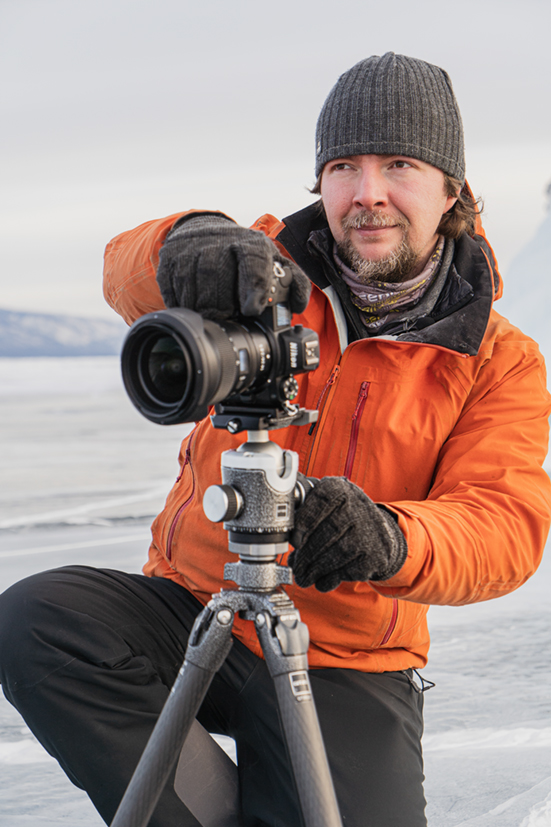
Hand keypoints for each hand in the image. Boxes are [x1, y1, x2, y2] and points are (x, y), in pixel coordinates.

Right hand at [156, 214, 310, 320]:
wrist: (206, 230)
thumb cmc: (244, 254)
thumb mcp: (272, 261)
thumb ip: (293, 282)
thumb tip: (298, 305)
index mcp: (251, 243)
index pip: (253, 261)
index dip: (253, 286)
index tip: (252, 309)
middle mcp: (220, 239)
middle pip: (217, 276)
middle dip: (222, 304)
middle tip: (227, 319)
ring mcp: (192, 246)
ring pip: (192, 283)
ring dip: (201, 307)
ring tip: (211, 316)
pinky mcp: (170, 255)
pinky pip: (171, 285)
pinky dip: (180, 302)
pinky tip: (191, 308)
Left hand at [288, 477, 406, 591]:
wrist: (379, 535)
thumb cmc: (343, 518)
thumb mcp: (326, 503)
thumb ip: (304, 509)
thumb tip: (281, 528)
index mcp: (340, 488)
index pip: (319, 502)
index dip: (303, 523)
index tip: (293, 541)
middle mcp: (357, 506)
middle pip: (326, 533)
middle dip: (306, 555)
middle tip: (295, 566)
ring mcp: (369, 532)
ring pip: (335, 554)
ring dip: (314, 570)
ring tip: (303, 577)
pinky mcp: (375, 555)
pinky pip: (347, 571)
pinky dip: (330, 579)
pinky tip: (321, 581)